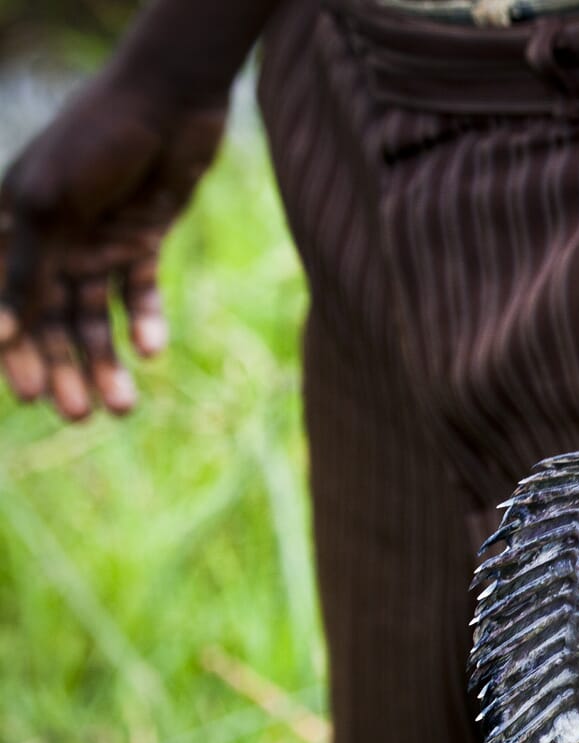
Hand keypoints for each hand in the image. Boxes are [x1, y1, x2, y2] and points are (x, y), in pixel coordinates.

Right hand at [0, 77, 224, 418]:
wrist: (170, 101)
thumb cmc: (97, 140)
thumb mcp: (53, 206)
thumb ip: (27, 270)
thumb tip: (1, 334)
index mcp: (11, 225)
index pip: (7, 302)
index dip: (15, 351)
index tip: (28, 397)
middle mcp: (50, 237)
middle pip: (52, 318)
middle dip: (65, 367)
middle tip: (81, 415)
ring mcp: (97, 238)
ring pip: (96, 313)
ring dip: (106, 358)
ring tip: (123, 407)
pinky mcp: (142, 237)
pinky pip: (139, 289)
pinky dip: (145, 319)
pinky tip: (151, 350)